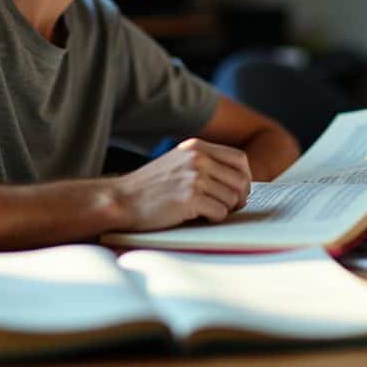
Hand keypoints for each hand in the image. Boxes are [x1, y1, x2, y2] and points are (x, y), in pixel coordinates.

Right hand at [110, 139, 251, 230]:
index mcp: (196, 147)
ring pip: (233, 198)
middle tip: (229, 207)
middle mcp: (198, 158)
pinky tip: (198, 217)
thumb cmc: (149, 187)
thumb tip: (241, 181)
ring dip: (225, 209)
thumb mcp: (177, 163)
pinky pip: (220, 212)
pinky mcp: (190, 198)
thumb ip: (204, 164)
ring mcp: (194, 177)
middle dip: (239, 198)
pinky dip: (214, 218)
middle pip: (241, 180)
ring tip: (208, 212)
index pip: (239, 159)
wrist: (121, 200)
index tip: (239, 191)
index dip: (245, 178)